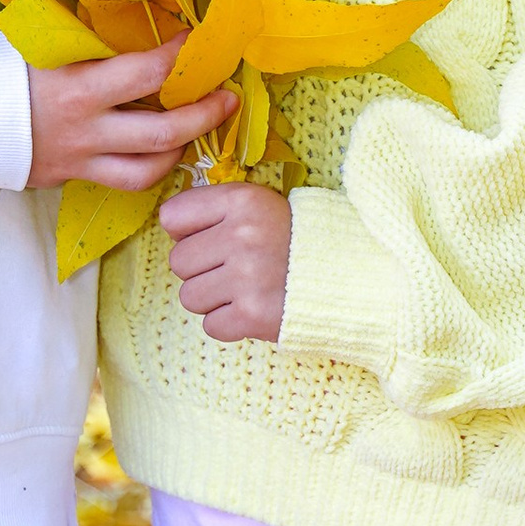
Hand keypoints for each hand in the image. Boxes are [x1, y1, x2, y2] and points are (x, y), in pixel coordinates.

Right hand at [27, 43, 230, 190]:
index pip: (146, 73)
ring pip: (147, 170)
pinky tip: (158, 151)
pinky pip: (121, 181)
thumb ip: (76, 30)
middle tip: (228, 97)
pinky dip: (147, 168)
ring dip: (181, 150)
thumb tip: (117, 2)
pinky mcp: (70, 178)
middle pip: (162, 132)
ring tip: (197, 131)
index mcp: (77, 88)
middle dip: (204, 114)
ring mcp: (79, 160)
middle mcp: (85, 130)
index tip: (196, 39)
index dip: (180, 56)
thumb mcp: (34, 40)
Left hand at [159, 181, 289, 341]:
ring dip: (213, 299)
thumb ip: (216, 210)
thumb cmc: (298, 241)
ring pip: (190, 296)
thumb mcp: (261, 206)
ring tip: (246, 289)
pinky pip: (211, 325)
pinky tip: (254, 308)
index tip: (213, 237)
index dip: (188, 231)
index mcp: (242, 201)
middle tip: (236, 269)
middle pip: (178, 261)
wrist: (354, 278)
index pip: (172, 217)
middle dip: (202, 269)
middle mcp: (242, 235)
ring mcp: (246, 277)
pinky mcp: (252, 315)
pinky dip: (230, 323)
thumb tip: (170, 227)